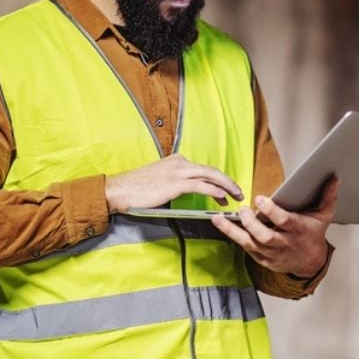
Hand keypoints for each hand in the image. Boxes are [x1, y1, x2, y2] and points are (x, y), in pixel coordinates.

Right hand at [105, 154, 243, 212]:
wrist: (119, 190)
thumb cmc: (136, 189)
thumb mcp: (158, 181)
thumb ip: (174, 183)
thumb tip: (187, 193)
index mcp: (176, 161)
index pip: (203, 169)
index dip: (218, 179)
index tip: (226, 190)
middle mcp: (179, 162)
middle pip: (211, 170)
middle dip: (228, 181)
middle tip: (239, 192)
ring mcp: (177, 171)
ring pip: (210, 175)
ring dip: (226, 186)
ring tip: (236, 196)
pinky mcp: (175, 183)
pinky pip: (201, 185)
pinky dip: (214, 190)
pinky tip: (222, 198)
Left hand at [211, 177, 338, 276]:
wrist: (310, 263)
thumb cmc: (313, 234)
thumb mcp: (323, 216)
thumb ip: (328, 196)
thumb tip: (334, 178)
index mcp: (298, 230)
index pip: (284, 221)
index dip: (271, 211)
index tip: (260, 199)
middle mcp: (284, 243)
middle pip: (265, 236)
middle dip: (251, 223)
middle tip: (242, 209)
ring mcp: (272, 253)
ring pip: (250, 244)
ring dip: (233, 232)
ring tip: (219, 218)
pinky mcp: (263, 259)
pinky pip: (246, 249)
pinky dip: (234, 238)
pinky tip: (223, 226)